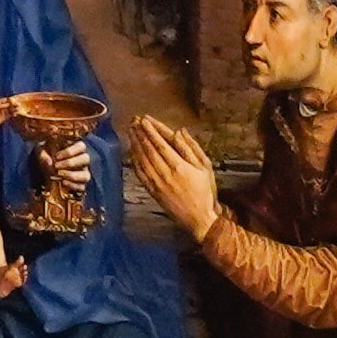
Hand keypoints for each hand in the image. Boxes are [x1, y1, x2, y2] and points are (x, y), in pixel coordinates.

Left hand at [38, 131, 94, 212]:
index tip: (57, 156)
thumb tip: (49, 162)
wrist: (44, 167)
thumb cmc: (46, 155)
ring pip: (86, 175)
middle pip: (86, 159)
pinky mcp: (80, 184)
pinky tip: (63, 183)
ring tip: (59, 174)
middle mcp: (82, 160)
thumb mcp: (41, 151)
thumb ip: (43, 154)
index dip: (70, 151)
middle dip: (70, 163)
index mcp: (75, 148)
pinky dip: (73, 186)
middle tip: (56, 166)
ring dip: (73, 175)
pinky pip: (82, 187)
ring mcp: (83, 172)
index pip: (81, 146)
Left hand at [122, 116, 224, 238]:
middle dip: (140, 134)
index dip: (152, 130)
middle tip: (133, 121)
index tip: (144, 120)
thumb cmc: (205, 192)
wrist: (199, 218)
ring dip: (135, 145)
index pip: (161, 144)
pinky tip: (132, 152)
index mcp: (180, 166)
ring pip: (142, 160)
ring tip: (131, 132)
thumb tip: (180, 132)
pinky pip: (140, 173)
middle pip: (149, 150)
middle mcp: (166, 173)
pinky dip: (134, 161)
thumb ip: (192, 148)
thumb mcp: (205, 168)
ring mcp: (157, 183)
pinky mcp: (152, 191)